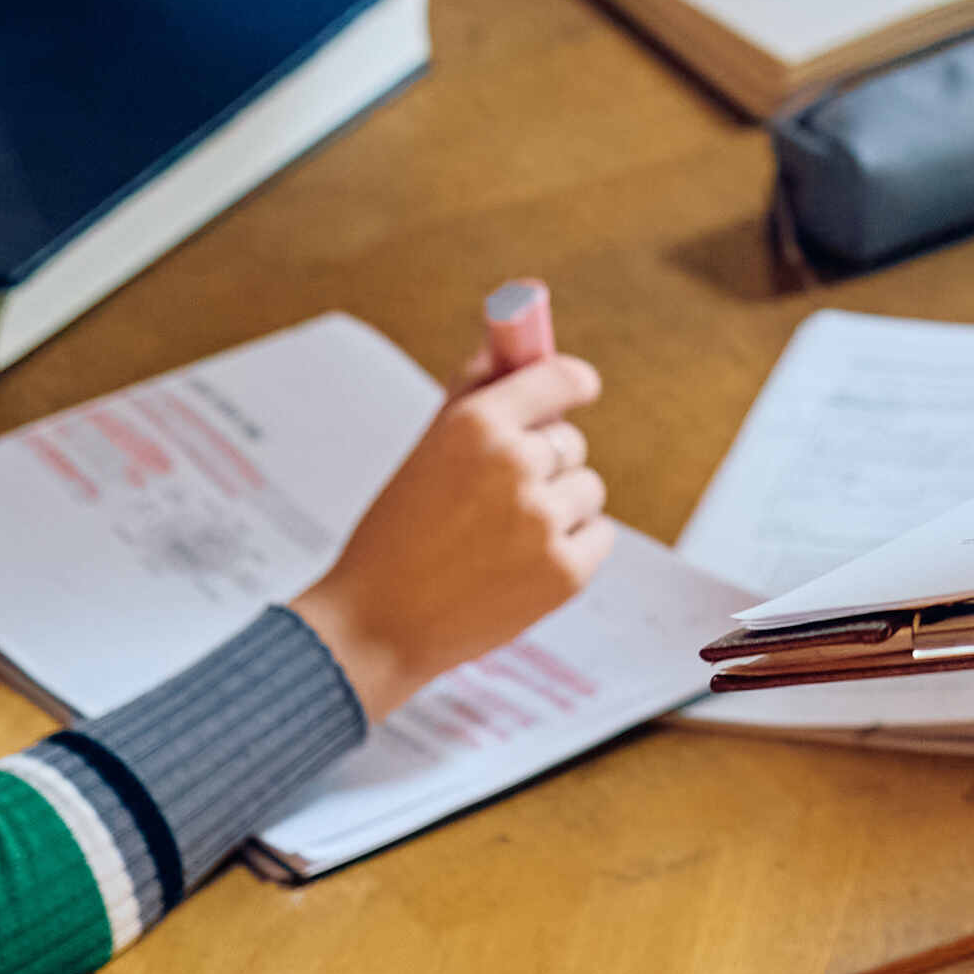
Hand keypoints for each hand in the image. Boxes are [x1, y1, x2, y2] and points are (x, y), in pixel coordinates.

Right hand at [293, 348, 612, 717]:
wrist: (375, 629)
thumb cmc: (394, 538)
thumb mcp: (426, 451)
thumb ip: (473, 392)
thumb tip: (513, 344)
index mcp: (476, 425)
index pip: (558, 377)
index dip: (572, 382)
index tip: (579, 388)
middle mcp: (514, 464)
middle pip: (570, 442)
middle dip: (545, 463)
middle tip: (498, 500)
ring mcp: (542, 520)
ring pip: (587, 489)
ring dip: (559, 507)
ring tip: (503, 540)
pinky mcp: (565, 572)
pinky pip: (599, 535)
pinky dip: (572, 549)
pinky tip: (524, 566)